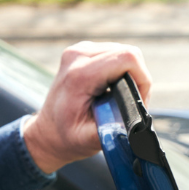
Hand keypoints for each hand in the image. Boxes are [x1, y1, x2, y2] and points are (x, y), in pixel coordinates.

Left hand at [22, 42, 152, 173]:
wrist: (46, 132)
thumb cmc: (66, 136)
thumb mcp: (89, 139)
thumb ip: (113, 129)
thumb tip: (136, 123)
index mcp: (80, 74)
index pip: (126, 58)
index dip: (142, 80)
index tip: (138, 101)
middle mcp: (78, 55)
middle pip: (128, 53)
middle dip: (138, 78)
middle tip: (133, 102)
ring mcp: (79, 50)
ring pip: (123, 52)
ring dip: (130, 74)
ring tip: (123, 97)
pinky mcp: (83, 51)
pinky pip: (114, 53)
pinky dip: (121, 70)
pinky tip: (113, 87)